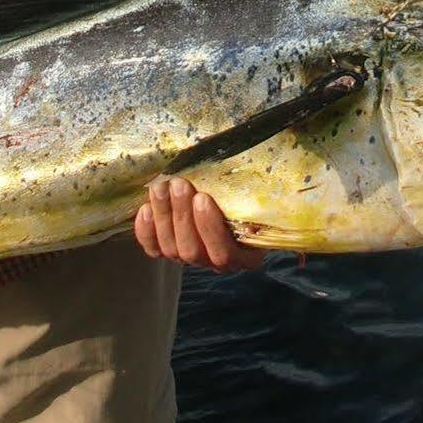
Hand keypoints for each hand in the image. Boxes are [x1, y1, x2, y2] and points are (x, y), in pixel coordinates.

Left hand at [133, 177, 265, 272]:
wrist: (228, 196)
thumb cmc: (248, 195)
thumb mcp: (258, 196)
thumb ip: (257, 190)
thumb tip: (276, 159)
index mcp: (244, 255)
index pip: (224, 252)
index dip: (210, 228)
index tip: (203, 197)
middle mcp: (216, 262)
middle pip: (193, 250)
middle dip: (182, 216)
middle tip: (179, 184)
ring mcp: (191, 258)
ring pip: (171, 249)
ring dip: (164, 216)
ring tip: (161, 187)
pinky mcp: (169, 250)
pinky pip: (153, 249)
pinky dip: (146, 232)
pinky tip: (145, 208)